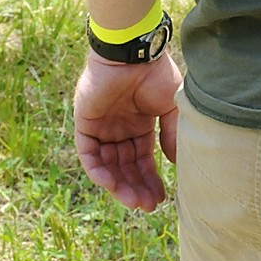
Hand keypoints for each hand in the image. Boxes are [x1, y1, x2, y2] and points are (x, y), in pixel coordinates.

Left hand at [74, 48, 181, 211]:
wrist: (133, 54)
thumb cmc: (156, 74)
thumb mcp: (171, 108)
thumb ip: (171, 134)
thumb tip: (175, 164)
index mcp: (139, 124)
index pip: (142, 159)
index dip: (150, 179)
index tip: (161, 199)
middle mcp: (119, 128)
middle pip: (125, 167)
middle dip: (136, 187)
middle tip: (148, 206)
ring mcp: (101, 126)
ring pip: (107, 165)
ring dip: (118, 185)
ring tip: (134, 201)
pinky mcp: (85, 123)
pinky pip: (88, 153)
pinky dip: (97, 170)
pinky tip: (111, 184)